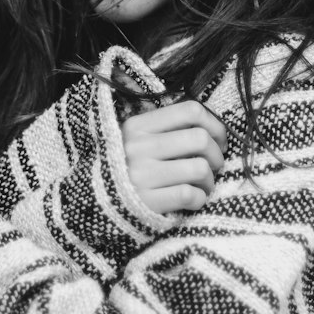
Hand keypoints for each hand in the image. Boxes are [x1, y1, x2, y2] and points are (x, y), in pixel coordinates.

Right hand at [121, 100, 227, 214]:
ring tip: (203, 185)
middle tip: (213, 166)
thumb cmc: (127, 168)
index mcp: (139, 126)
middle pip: (200, 139)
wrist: (95, 202)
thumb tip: (212, 129)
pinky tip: (193, 199)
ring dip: (210, 180)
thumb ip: (168, 129)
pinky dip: (199, 199)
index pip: (190, 111)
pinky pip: (190, 195)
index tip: (218, 140)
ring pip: (199, 168)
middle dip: (216, 155)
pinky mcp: (147, 202)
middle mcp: (139, 147)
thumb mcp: (137, 139)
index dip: (215, 125)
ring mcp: (142, 175)